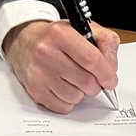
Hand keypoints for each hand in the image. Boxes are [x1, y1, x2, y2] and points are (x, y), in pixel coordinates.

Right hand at [2, 19, 119, 113]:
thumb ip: (105, 42)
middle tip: (93, 78)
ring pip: (75, 97)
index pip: (91, 59)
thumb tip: (112, 68)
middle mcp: (46, 53)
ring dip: (81, 92)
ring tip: (74, 79)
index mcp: (60, 34)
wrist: (24, 41)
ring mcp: (38, 73)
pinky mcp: (34, 90)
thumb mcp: (82, 28)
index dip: (107, 73)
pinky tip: (64, 86)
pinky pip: (63, 106)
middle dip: (96, 84)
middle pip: (86, 82)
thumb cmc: (56, 37)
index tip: (111, 79)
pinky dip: (69, 101)